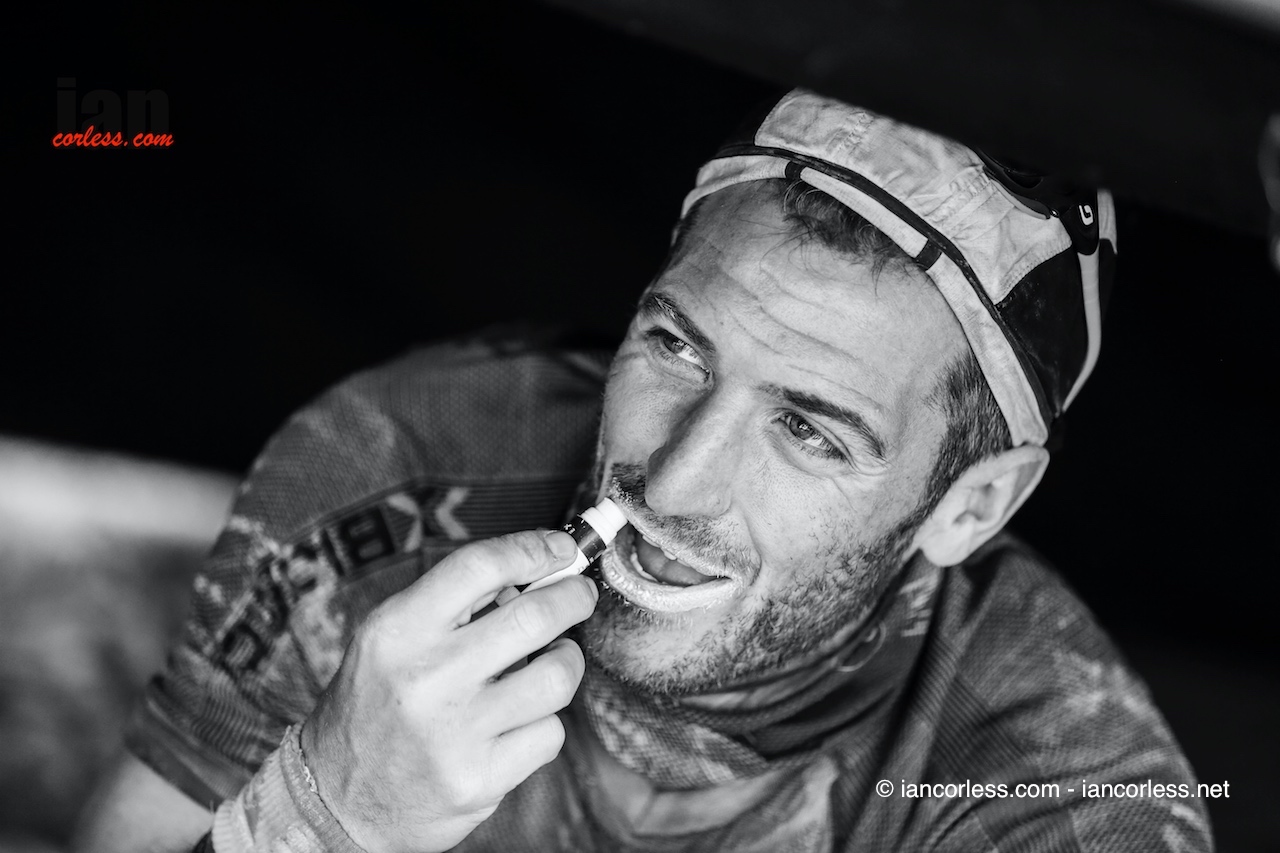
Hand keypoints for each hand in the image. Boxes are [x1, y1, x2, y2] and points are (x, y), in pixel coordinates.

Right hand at [300, 529, 596, 852]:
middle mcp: (425, 678)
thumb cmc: (378, 704)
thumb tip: (538, 572)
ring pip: (557, 678)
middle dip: (573, 597)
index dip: (532, 549)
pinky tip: (520, 720)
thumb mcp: (393, 638)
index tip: (563, 548)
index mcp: (397, 630)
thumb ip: (455, 603)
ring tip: (550, 661)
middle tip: (579, 595)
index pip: (479, 566)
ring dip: (566, 661)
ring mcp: (454, 734)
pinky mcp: (479, 781)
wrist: (336, 797)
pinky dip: (545, 721)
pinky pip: (549, 733)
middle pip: (533, 617)